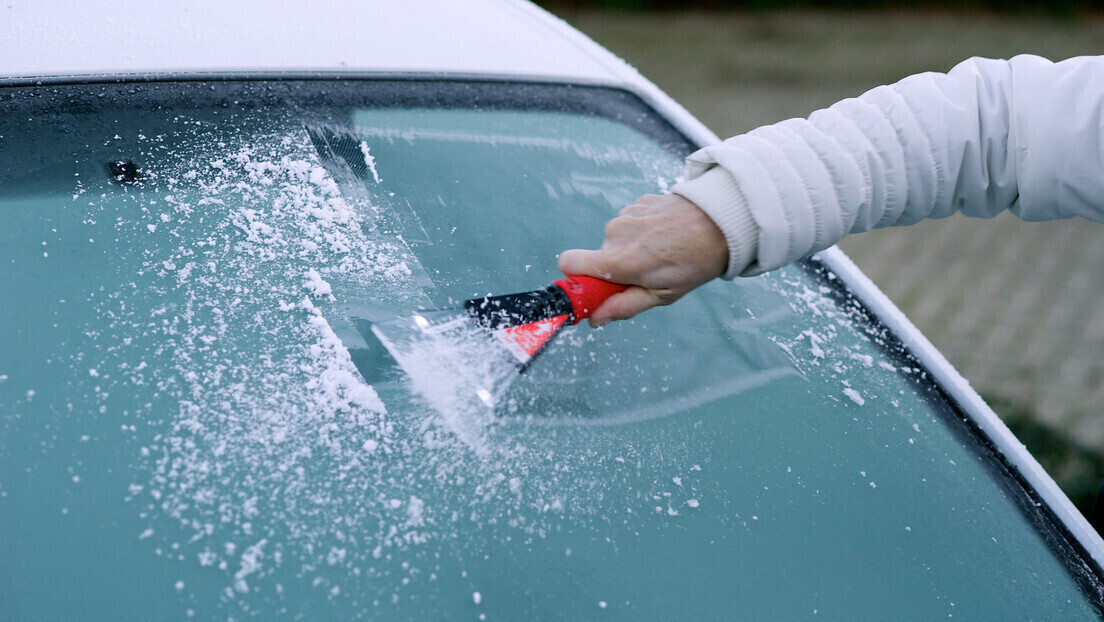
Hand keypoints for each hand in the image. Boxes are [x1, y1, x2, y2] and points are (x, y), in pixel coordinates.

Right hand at [558, 193, 727, 325]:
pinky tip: (666, 234)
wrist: (722, 222)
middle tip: (649, 272)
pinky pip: (630, 222)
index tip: (595, 287)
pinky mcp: (638, 202)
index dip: (576, 277)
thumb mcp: (662, 294)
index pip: (568, 264)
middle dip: (616, 267)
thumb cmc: (694, 263)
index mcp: (617, 260)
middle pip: (598, 256)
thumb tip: (594, 320)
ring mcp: (626, 214)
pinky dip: (643, 230)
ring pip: (616, 239)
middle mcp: (615, 233)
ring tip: (663, 251)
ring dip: (632, 248)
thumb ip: (623, 306)